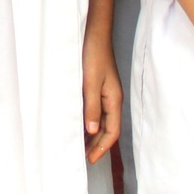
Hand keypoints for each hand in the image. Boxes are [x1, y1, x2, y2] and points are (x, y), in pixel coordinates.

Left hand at [82, 27, 122, 163]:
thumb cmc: (93, 55)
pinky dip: (89, 122)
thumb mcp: (90, 82)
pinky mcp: (98, 88)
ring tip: (81, 147)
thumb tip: (92, 131)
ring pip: (102, 121)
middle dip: (98, 145)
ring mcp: (105, 94)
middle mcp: (111, 100)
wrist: (94, 34)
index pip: (112, 131)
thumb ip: (91, 106)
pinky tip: (79, 125)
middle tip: (84, 158)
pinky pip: (95, 111)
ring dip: (93, 135)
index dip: (102, 147)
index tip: (90, 160)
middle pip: (108, 129)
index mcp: (113, 100)